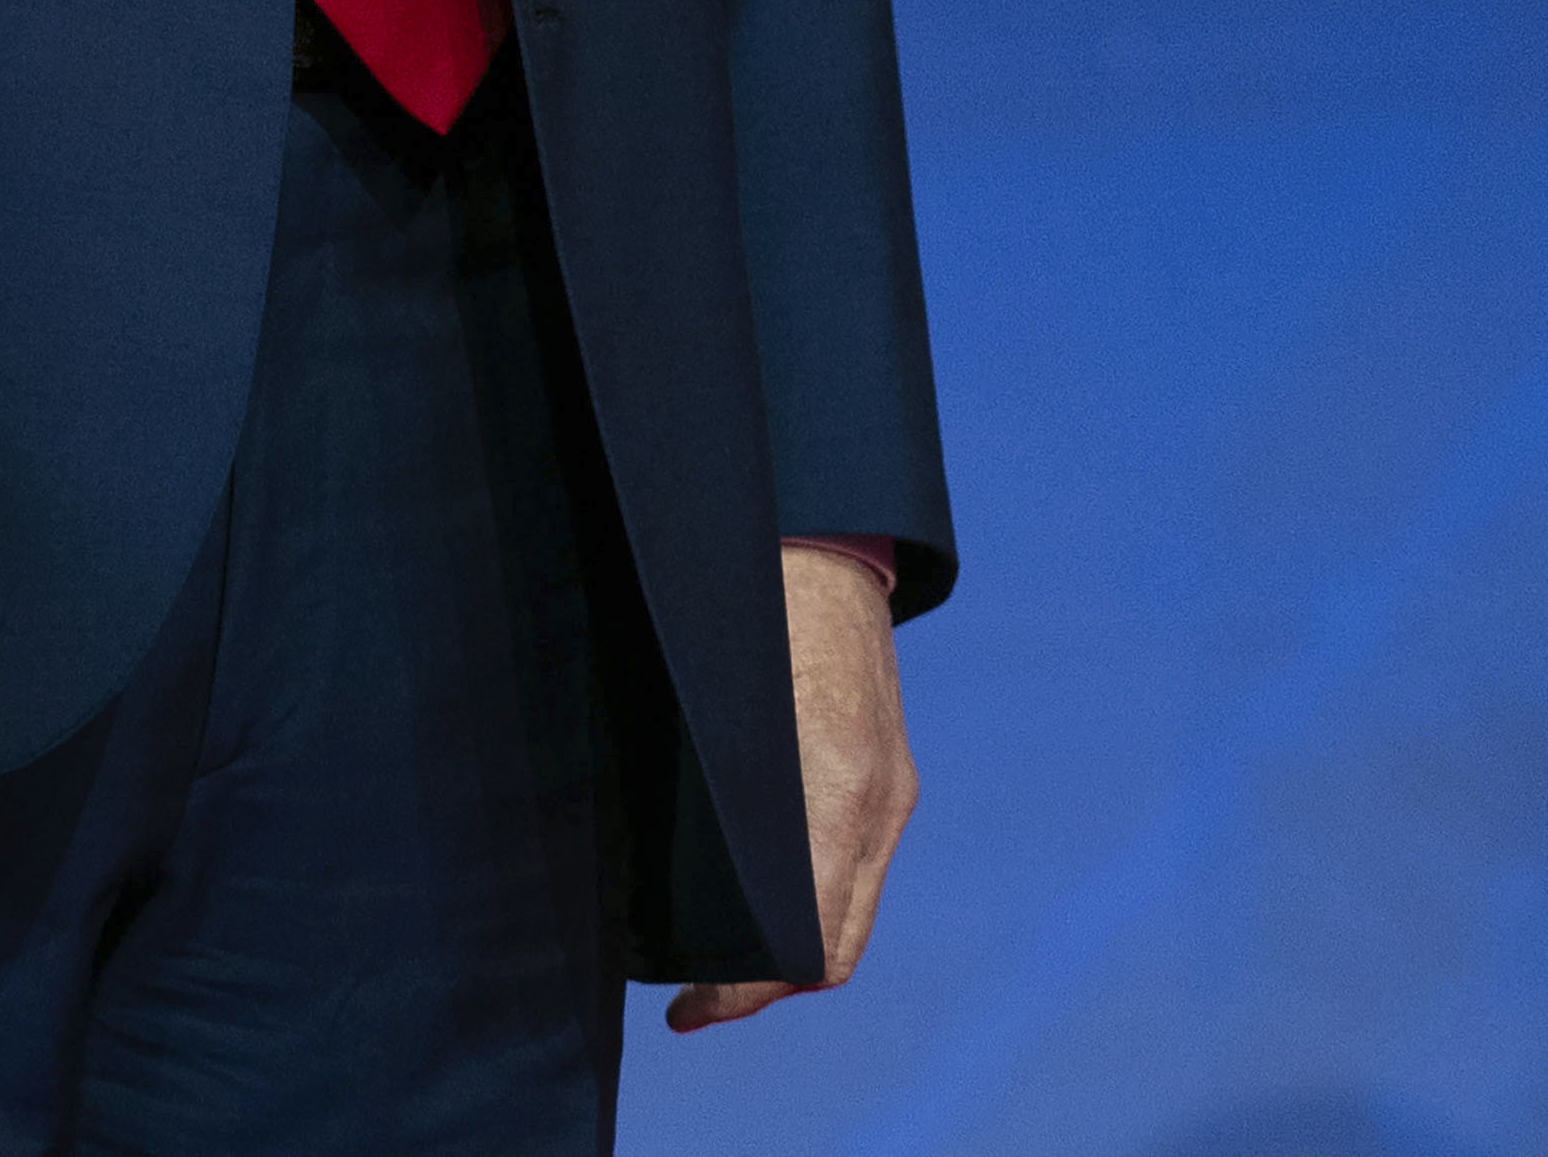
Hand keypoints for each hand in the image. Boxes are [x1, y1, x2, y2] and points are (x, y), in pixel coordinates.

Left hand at [670, 545, 917, 1033]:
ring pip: (850, 911)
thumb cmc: (741, 605)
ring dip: (791, 953)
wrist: (821, 538)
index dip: (745, 991)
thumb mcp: (707, 698)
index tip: (687, 1011)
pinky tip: (764, 901)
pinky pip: (859, 865)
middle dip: (765, 989)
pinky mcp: (892, 773)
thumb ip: (706, 788)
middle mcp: (875, 799)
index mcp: (828, 785)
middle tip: (696, 1005)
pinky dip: (816, 902)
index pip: (807, 938)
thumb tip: (655, 879)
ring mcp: (892, 788)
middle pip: (835, 945)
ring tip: (722, 968)